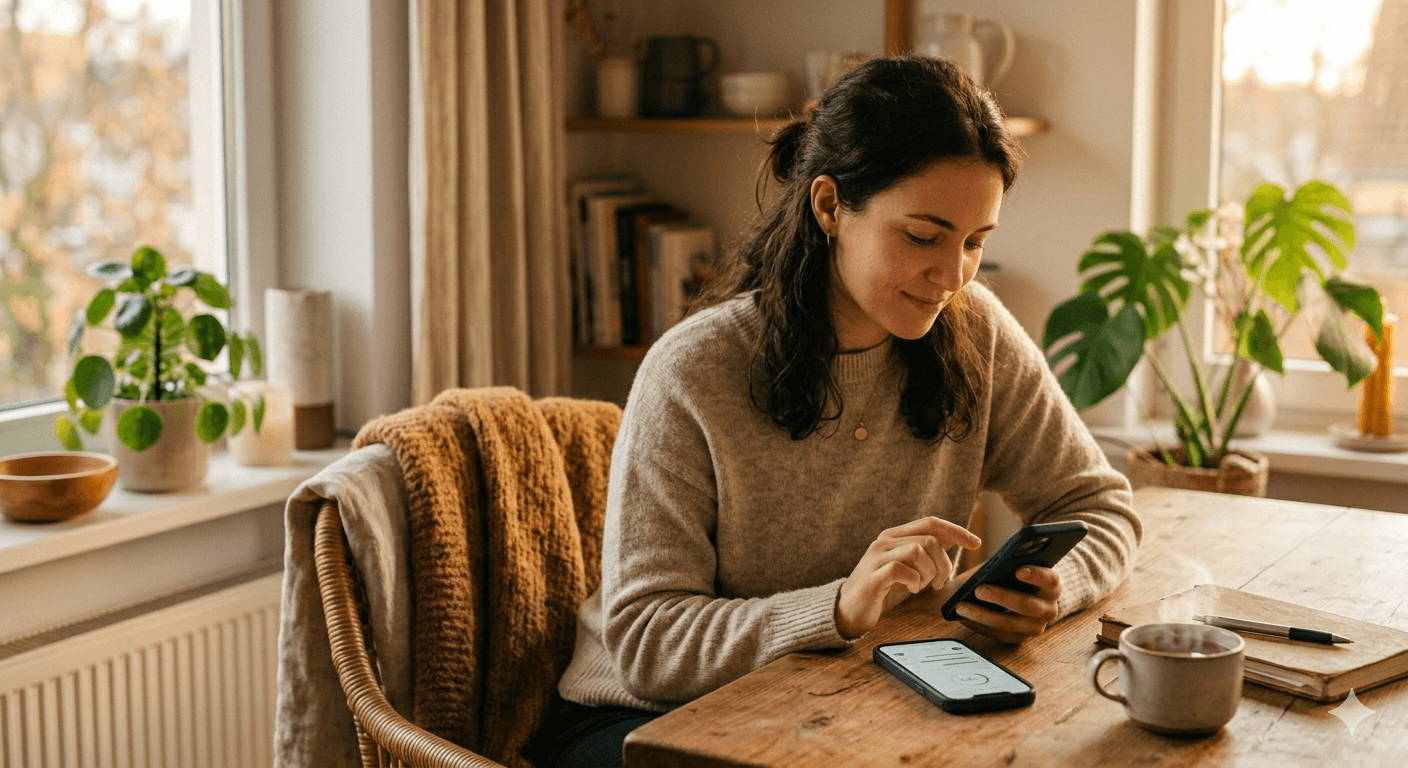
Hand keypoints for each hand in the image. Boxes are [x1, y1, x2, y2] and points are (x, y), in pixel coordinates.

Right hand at [836, 517, 981, 639]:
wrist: (849, 611)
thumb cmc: (882, 589)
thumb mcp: (909, 567)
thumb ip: (926, 552)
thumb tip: (953, 538)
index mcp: (894, 535)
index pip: (931, 522)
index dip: (956, 530)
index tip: (976, 543)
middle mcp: (884, 541)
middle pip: (929, 540)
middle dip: (943, 564)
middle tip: (939, 583)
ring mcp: (876, 557)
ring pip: (918, 551)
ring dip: (929, 573)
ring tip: (921, 586)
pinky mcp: (872, 576)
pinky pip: (902, 570)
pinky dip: (914, 581)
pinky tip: (911, 589)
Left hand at [952, 565, 1060, 643]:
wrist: (1018, 592)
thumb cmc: (1013, 574)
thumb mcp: (1013, 566)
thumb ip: (1007, 565)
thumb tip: (990, 569)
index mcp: (1053, 586)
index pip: (1050, 580)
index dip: (1036, 575)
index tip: (1018, 570)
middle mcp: (1049, 609)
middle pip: (1027, 605)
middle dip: (1001, 597)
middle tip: (979, 590)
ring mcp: (1036, 627)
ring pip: (1010, 624)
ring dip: (983, 615)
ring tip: (962, 606)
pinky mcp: (1020, 638)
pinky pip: (999, 635)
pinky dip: (980, 626)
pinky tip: (963, 618)